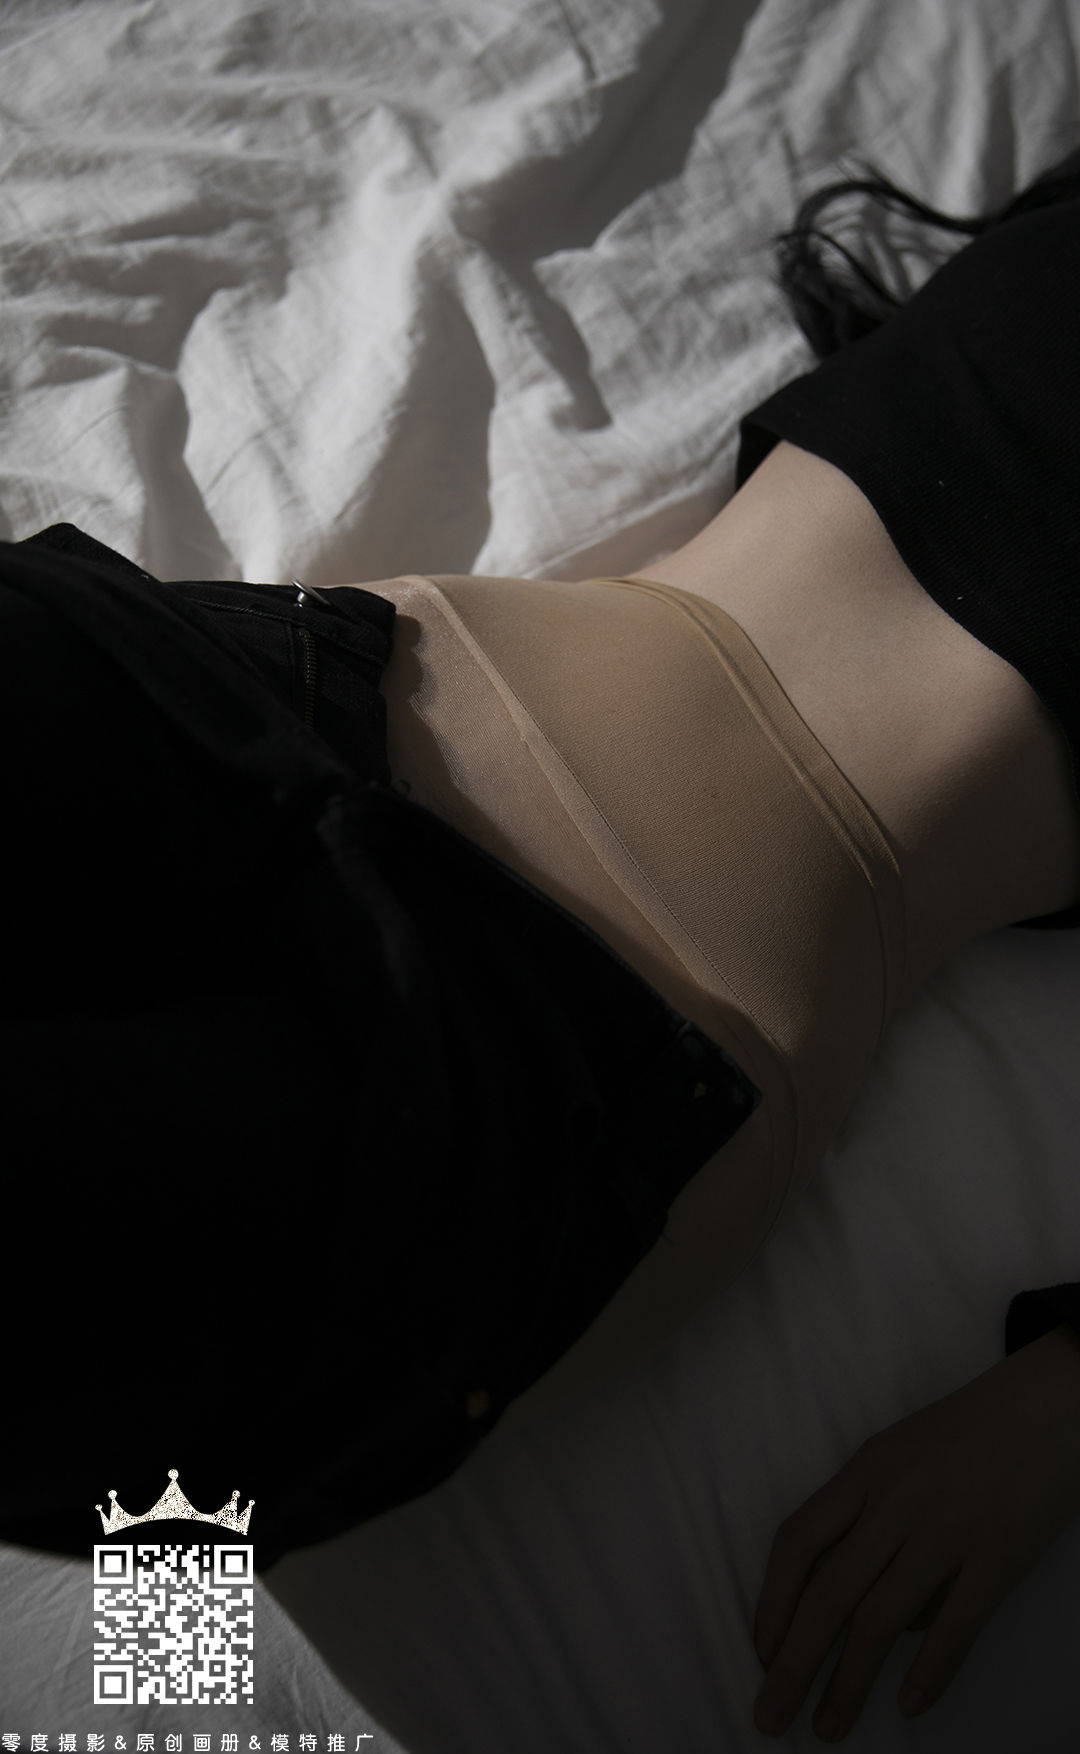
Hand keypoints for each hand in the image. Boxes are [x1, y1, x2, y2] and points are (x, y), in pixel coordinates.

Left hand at [752, 1323, 1079, 1741]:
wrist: (1047, 1403)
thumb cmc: (969, 1432)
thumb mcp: (901, 1453)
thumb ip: (875, 1521)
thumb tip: (878, 1617)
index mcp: (866, 1470)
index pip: (798, 1540)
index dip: (772, 1600)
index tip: (761, 1652)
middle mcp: (897, 1502)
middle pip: (829, 1592)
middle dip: (793, 1663)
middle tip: (770, 1716)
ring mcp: (947, 1530)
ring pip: (880, 1618)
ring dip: (848, 1681)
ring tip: (830, 1727)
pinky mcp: (998, 1557)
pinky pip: (956, 1626)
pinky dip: (929, 1672)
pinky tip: (909, 1704)